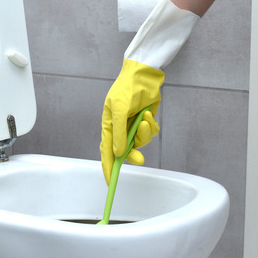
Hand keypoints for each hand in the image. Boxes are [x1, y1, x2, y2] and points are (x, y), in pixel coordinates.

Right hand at [100, 59, 163, 183]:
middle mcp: (120, 128)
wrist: (145, 75)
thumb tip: (117, 153)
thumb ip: (119, 133)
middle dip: (133, 155)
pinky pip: (150, 134)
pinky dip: (151, 127)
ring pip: (140, 143)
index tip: (110, 182)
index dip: (108, 167)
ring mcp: (133, 126)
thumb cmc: (127, 88)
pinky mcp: (145, 122)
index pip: (106, 151)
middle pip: (125, 151)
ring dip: (145, 134)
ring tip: (145, 119)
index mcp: (109, 125)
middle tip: (140, 159)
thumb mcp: (120, 110)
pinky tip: (149, 115)